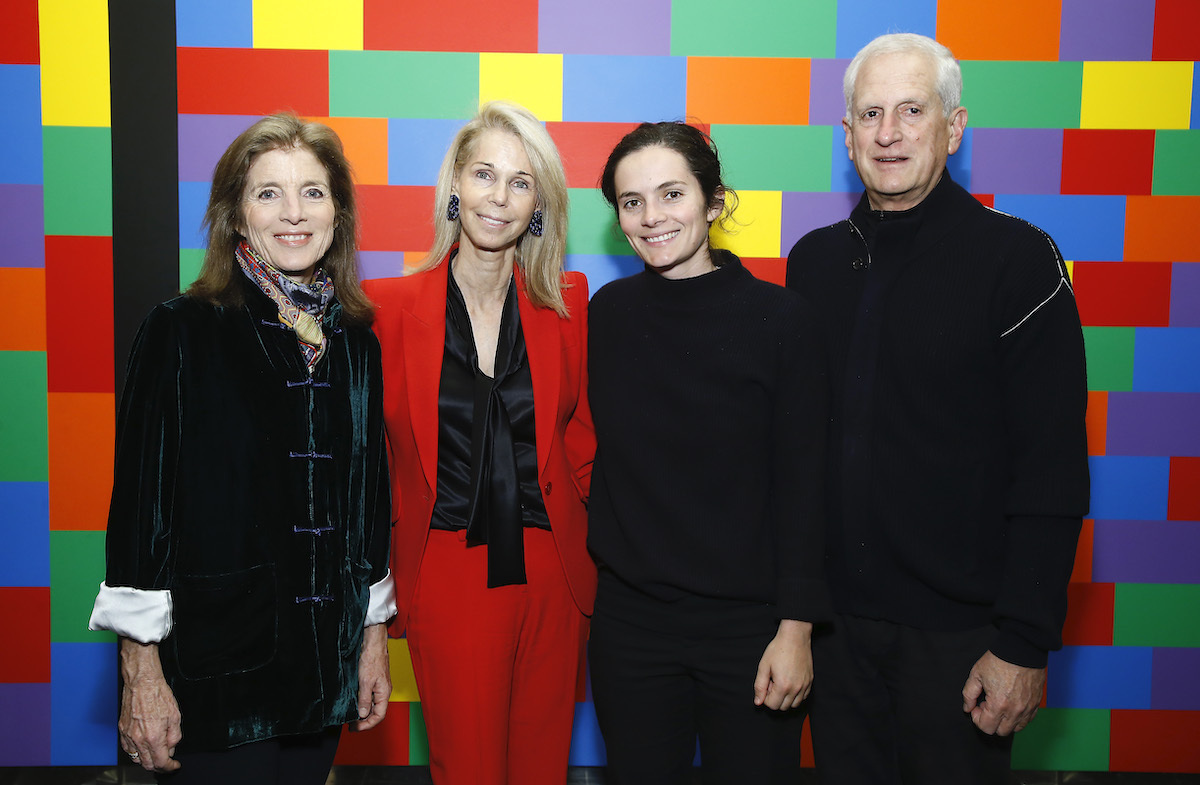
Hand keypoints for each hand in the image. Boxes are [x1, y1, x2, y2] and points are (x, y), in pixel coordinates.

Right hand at [118, 638, 181, 771]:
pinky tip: (143, 747)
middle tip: (167, 762)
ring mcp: (128, 735)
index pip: (161, 762)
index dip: (169, 767)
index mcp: (154, 737)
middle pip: (147, 764)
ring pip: (135, 758)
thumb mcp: (175, 716)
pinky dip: (135, 752)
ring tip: (156, 754)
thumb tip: (171, 748)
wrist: (142, 682)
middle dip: (159, 766)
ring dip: (146, 760)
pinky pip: (127, 749)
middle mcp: (138, 739)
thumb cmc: (158, 695)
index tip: (174, 766)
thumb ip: (174, 736)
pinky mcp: (122, 730)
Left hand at [354, 623, 390, 730]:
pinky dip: (362, 704)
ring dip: (362, 713)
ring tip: (351, 717)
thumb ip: (364, 699)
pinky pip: (369, 698)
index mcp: (384, 693)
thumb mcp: (365, 682)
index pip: (379, 716)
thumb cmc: (372, 659)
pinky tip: (354, 704)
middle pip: (376, 712)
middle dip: (364, 721)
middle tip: (351, 726)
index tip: (355, 728)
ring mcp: (379, 687)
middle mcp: (383, 692)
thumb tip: (362, 715)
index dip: (368, 725)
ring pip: (372, 705)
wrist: (373, 643)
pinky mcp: (374, 682)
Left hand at [753, 619, 813, 710]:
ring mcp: (805, 686)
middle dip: (775, 697)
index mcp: (783, 686)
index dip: (766, 696)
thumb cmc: (778, 649)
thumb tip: (758, 702)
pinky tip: (790, 681)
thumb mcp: (764, 666)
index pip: (772, 705)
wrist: (795, 637)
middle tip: (774, 681)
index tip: (767, 683)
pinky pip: (803, 697)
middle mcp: (796, 688)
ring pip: (794, 704)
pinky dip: (796, 694)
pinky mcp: (810, 681)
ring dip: (786, 698)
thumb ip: (759, 686)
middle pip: (783, 707)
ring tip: (782, 681)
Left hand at [961, 650, 1044, 735]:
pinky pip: (1027, 720)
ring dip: (1005, 721)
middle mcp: (1015, 711)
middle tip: (987, 705)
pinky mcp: (1036, 704)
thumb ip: (969, 694)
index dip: (977, 719)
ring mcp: (1028, 708)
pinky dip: (1018, 717)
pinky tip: (1011, 704)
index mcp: (998, 705)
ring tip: (1000, 705)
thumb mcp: (976, 674)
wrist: (1022, 649)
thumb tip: (967, 708)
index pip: (986, 727)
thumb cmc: (999, 660)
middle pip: (1000, 731)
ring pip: (1016, 728)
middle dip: (990, 721)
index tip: (976, 707)